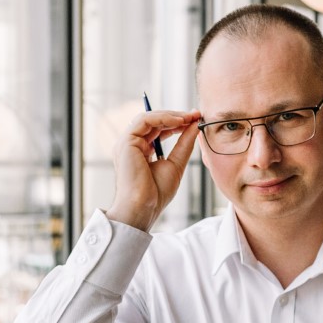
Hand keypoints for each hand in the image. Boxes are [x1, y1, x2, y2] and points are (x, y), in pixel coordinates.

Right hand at [105, 109, 201, 230]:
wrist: (144, 207)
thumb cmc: (157, 193)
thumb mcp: (176, 163)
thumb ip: (184, 143)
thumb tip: (194, 124)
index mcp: (141, 151)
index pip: (158, 129)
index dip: (177, 122)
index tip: (195, 119)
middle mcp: (132, 145)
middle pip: (153, 121)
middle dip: (176, 116)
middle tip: (195, 114)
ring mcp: (127, 143)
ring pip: (148, 117)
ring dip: (170, 115)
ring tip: (189, 117)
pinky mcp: (126, 142)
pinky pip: (145, 120)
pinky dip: (163, 118)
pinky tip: (179, 121)